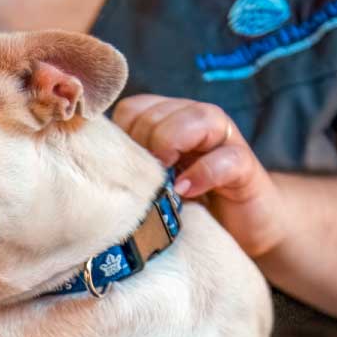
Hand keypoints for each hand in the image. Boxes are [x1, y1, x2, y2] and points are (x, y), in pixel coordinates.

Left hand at [112, 94, 288, 258]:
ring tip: (165, 180)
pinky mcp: (245, 166)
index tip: (123, 169)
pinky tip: (186, 191)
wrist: (244, 227)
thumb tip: (91, 170)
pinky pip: (226, 158)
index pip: (132, 109)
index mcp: (169, 120)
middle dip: (144, 145)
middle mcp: (196, 120)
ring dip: (171, 145)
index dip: (122, 136)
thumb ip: (130, 168)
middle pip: (157, 114)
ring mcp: (224, 140)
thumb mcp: (152, 185)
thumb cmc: (189, 205)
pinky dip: (203, 173)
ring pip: (196, 118)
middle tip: (144, 180)